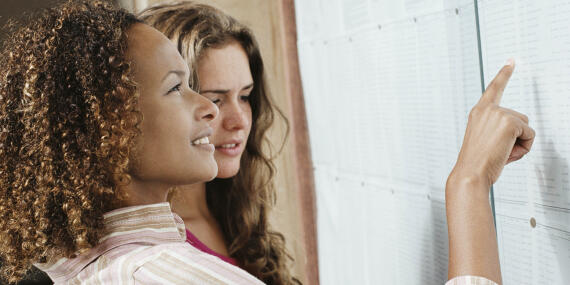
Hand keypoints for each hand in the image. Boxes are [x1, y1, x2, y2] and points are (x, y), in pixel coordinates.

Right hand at [451, 59, 534, 188]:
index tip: (511, 61)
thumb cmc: (477, 163)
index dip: (504, 74)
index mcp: (478, 113)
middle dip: (516, 137)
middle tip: (497, 151)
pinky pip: (530, 134)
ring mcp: (498, 114)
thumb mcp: (485, 141)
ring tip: (501, 153)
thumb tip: (521, 131)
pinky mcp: (510, 122)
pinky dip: (524, 147)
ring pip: (525, 127)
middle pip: (519, 117)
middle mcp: (487, 110)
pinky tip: (507, 153)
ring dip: (519, 143)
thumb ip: (499, 130)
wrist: (470, 173)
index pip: (494, 88)